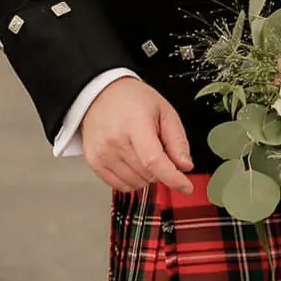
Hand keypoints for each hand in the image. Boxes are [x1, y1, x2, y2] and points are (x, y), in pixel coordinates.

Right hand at [80, 77, 194, 195]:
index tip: (186, 186)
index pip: (154, 161)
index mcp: (135, 125)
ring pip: (136, 183)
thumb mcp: (164, 111)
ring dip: (147, 176)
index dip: (173, 178)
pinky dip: (132, 180)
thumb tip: (185, 166)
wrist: (101, 94)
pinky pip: (120, 186)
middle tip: (159, 150)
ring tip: (143, 152)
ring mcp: (102, 154)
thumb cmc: (133, 99)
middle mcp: (115, 141)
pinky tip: (133, 163)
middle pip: (148, 174)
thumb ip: (177, 140)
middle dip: (162, 170)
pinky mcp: (94, 163)